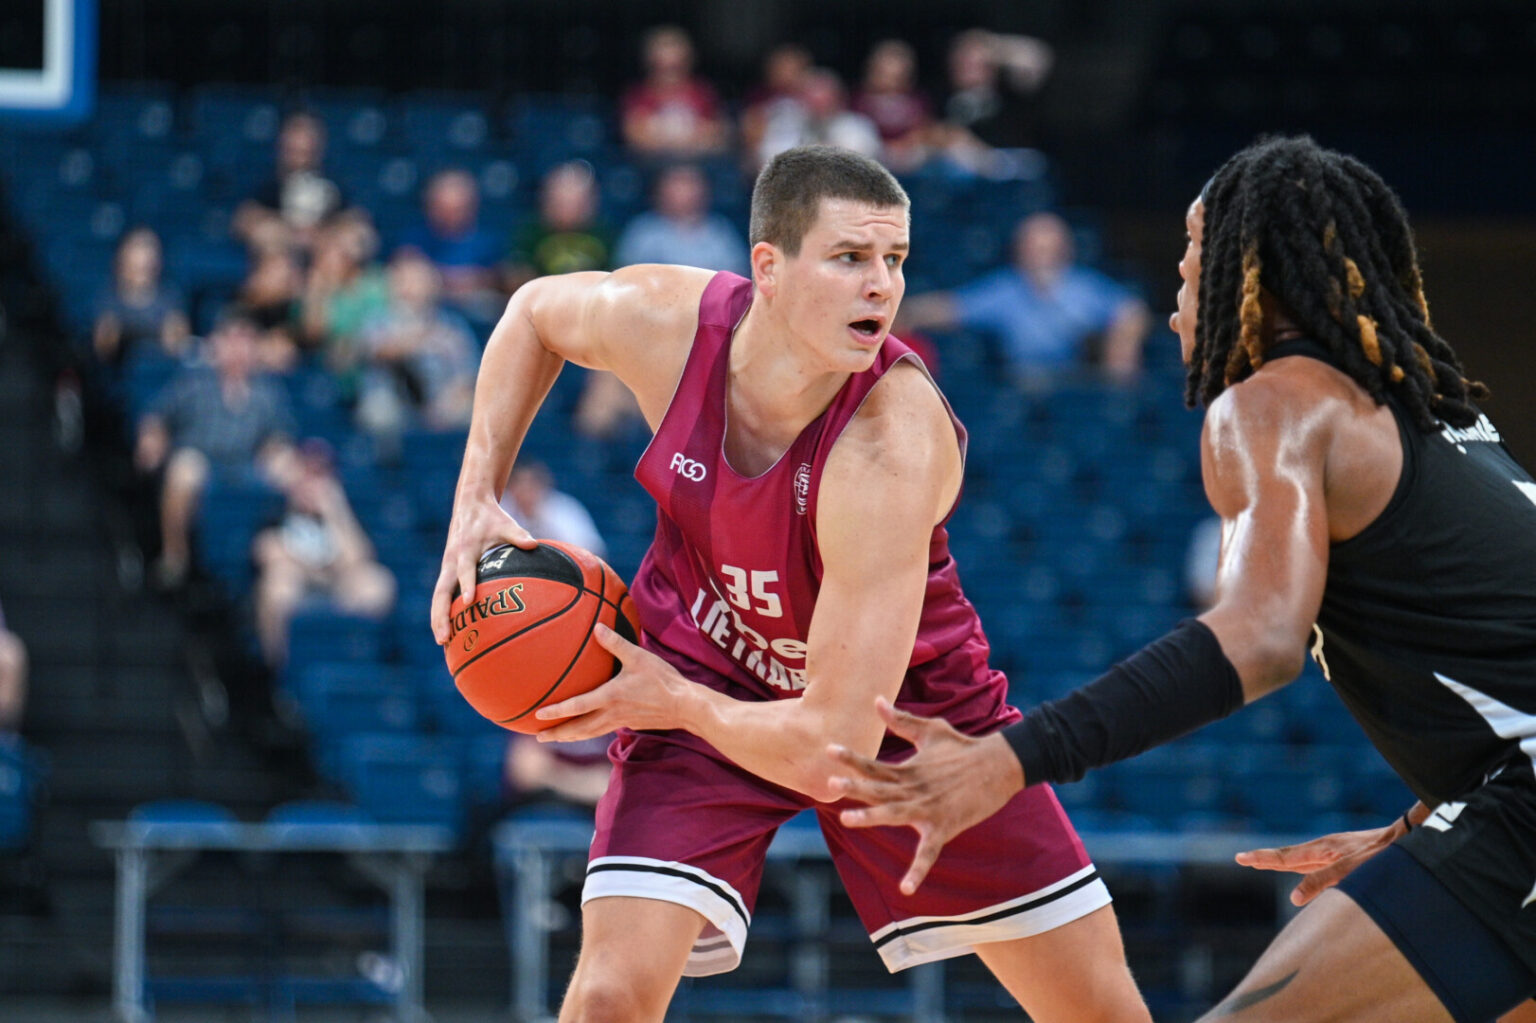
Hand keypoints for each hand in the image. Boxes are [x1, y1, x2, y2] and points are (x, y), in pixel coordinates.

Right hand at [430, 494, 536, 643]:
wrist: (470, 504)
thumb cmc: (491, 517)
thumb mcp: (506, 523)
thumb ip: (519, 535)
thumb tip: (534, 544)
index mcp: (465, 549)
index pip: (465, 570)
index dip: (466, 585)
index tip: (469, 602)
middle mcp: (452, 561)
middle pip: (442, 592)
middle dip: (442, 615)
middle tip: (444, 638)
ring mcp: (447, 567)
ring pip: (438, 597)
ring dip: (438, 618)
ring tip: (442, 642)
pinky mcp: (448, 571)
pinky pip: (442, 595)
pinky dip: (441, 612)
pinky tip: (446, 632)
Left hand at [532, 624, 689, 739]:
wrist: (684, 705)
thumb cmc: (662, 680)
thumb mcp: (639, 657)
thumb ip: (616, 643)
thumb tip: (597, 627)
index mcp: (611, 697)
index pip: (578, 706)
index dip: (557, 711)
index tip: (538, 715)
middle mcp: (612, 713)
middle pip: (579, 729)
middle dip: (557, 734)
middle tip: (537, 737)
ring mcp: (620, 721)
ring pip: (589, 733)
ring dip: (570, 736)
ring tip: (554, 738)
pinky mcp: (628, 724)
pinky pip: (601, 730)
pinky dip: (587, 732)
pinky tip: (584, 730)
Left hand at [827, 698, 1024, 894]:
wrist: (999, 764)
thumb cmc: (963, 746)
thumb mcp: (931, 730)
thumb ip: (901, 720)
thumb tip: (876, 700)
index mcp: (908, 770)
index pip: (874, 764)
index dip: (851, 758)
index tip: (829, 749)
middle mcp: (913, 789)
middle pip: (879, 788)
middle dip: (856, 786)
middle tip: (832, 783)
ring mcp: (928, 808)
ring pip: (895, 814)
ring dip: (872, 817)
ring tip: (848, 820)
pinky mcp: (944, 826)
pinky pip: (928, 852)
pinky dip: (918, 871)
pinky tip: (906, 889)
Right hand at [1235, 816, 1409, 905]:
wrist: (1409, 839)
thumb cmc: (1381, 856)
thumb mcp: (1350, 870)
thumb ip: (1321, 882)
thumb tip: (1294, 898)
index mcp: (1321, 849)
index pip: (1285, 857)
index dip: (1262, 859)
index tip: (1240, 857)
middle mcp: (1325, 849)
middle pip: (1289, 856)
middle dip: (1266, 859)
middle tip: (1243, 858)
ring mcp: (1336, 851)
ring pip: (1303, 860)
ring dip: (1283, 863)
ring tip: (1265, 863)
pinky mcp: (1348, 856)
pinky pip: (1317, 864)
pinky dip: (1302, 868)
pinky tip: (1306, 873)